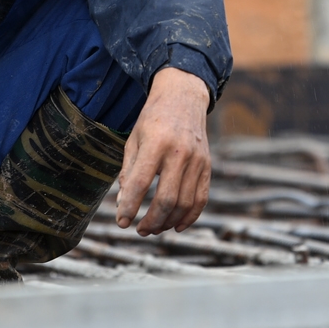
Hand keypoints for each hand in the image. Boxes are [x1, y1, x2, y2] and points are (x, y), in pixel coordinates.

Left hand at [115, 68, 211, 234]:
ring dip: (168, 222)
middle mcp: (179, 152)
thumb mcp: (134, 140)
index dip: (129, 206)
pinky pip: (201, 198)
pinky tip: (176, 226)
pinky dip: (190, 217)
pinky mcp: (207, 165)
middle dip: (151, 221)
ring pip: (184, 203)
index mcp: (156, 143)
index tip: (121, 222)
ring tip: (154, 228)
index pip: (140, 182)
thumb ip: (128, 171)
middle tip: (140, 230)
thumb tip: (122, 203)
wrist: (183, 97)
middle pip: (167, 199)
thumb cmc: (153, 120)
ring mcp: (197, 160)